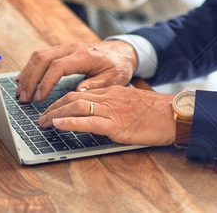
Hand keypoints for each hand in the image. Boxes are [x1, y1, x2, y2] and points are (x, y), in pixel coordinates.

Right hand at [16, 41, 138, 102]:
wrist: (123, 50)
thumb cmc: (119, 65)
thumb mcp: (114, 78)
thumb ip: (96, 85)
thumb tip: (78, 92)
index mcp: (84, 55)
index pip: (58, 66)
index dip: (46, 82)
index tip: (38, 98)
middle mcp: (72, 48)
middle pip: (43, 59)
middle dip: (31, 79)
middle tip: (24, 98)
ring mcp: (66, 48)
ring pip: (39, 55)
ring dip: (28, 73)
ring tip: (20, 92)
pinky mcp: (63, 50)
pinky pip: (42, 56)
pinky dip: (31, 67)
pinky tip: (23, 79)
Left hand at [38, 86, 175, 146]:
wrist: (175, 114)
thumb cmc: (158, 113)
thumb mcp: (133, 105)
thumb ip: (117, 107)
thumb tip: (103, 115)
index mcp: (113, 92)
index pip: (81, 93)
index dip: (62, 101)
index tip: (51, 109)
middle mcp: (109, 97)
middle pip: (73, 97)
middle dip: (53, 107)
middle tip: (41, 117)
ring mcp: (112, 110)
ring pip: (76, 106)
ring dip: (55, 114)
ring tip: (43, 122)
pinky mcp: (116, 124)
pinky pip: (88, 121)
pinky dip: (70, 122)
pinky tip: (58, 124)